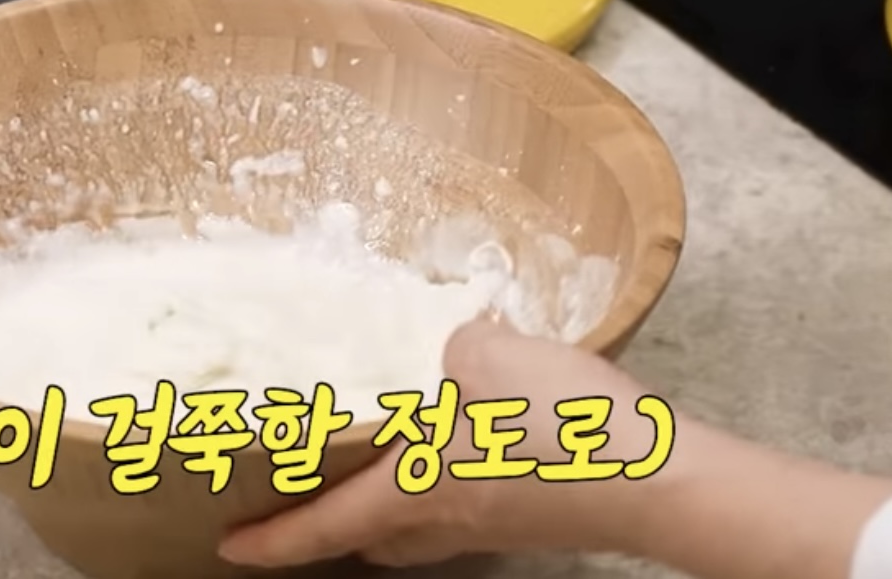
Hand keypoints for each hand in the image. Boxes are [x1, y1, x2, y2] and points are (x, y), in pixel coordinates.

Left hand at [217, 316, 673, 567]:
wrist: (659, 478)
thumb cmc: (563, 425)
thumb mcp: (486, 353)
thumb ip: (447, 342)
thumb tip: (448, 345)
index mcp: (417, 488)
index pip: (323, 525)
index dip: (273, 542)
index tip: (232, 549)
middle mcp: (448, 520)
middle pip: (372, 539)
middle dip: (333, 527)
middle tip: (306, 498)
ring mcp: (497, 525)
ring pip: (420, 530)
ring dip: (390, 509)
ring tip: (379, 469)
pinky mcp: (536, 517)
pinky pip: (468, 510)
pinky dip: (447, 486)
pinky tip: (466, 443)